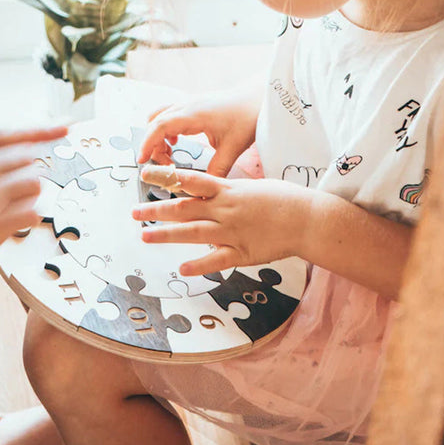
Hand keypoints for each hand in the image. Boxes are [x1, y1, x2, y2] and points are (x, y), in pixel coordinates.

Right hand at [0, 126, 66, 307]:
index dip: (40, 130)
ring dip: (30, 198)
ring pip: (35, 183)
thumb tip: (15, 157)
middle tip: (17, 196)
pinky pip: (33, 212)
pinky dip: (28, 220)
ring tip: (7, 214)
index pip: (6, 134)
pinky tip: (9, 229)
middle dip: (29, 176)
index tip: (65, 127)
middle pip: (27, 158)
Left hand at [132, 168, 312, 274]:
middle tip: (134, 213)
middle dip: (156, 210)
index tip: (145, 175)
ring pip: (193, 233)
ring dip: (166, 235)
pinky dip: (198, 265)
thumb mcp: (254, 185)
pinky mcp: (242, 253)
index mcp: (228, 190)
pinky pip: (216, 260)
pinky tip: (181, 269)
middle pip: (184, 209)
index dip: (166, 177)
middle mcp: (225, 210)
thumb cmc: (285, 198)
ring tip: (145, 237)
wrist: (308, 219)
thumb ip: (230, 190)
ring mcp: (232, 232)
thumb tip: (212, 190)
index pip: (190, 180)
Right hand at [137, 90, 260, 177]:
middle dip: (152, 145)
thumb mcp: (233, 148)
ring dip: (157, 136)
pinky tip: (177, 142)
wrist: (258, 98)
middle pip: (155, 123)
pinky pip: (168, 115)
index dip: (147, 144)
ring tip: (169, 155)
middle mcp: (187, 106)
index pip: (160, 126)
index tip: (141, 160)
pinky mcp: (192, 106)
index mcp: (194, 114)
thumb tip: (204, 190)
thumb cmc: (248, 116)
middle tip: (163, 166)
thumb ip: (216, 169)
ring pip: (159, 117)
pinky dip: (165, 130)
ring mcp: (188, 104)